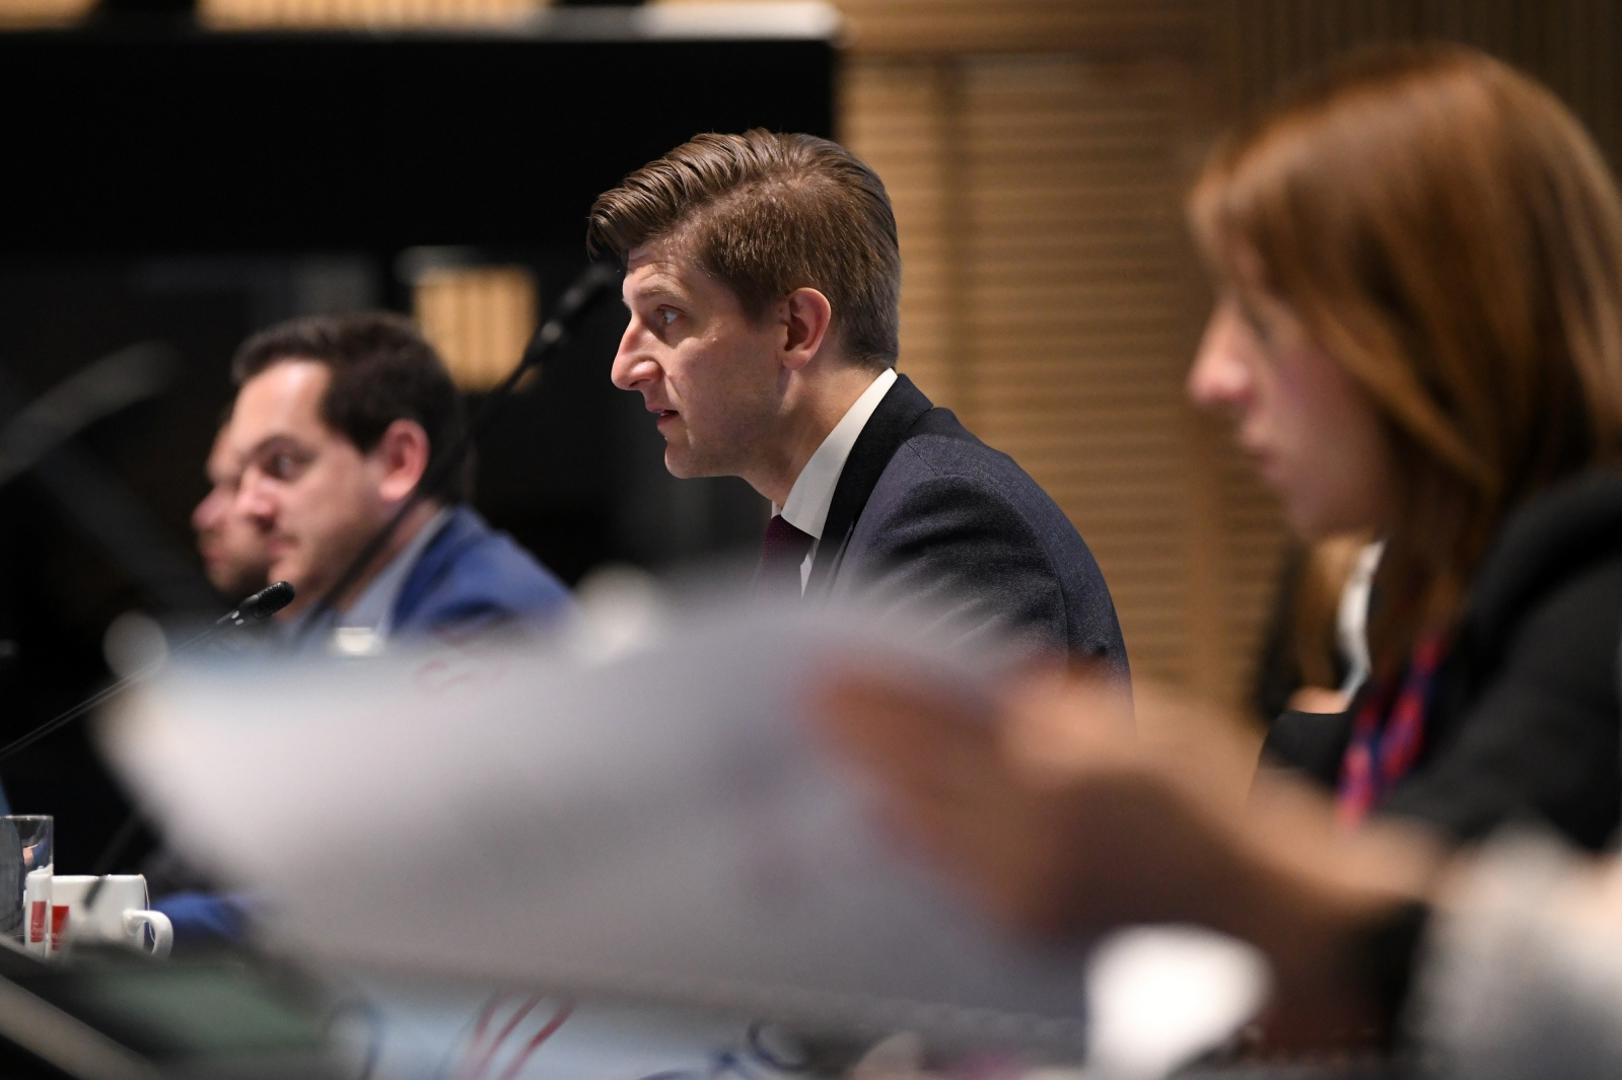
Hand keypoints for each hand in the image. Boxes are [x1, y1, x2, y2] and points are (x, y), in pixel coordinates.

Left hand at [814, 665, 1245, 935]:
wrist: (1259, 912)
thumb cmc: (1216, 807)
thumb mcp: (1146, 728)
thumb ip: (1060, 708)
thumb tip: (995, 681)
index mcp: (1062, 766)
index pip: (943, 719)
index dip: (880, 695)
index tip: (830, 671)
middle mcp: (1027, 829)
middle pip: (914, 773)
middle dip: (858, 738)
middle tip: (811, 704)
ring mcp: (1018, 885)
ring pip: (918, 827)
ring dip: (873, 784)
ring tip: (839, 750)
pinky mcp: (1020, 924)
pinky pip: (946, 872)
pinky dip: (911, 836)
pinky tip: (886, 811)